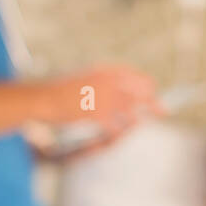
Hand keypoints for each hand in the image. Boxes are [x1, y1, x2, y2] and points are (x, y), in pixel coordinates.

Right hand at [35, 64, 162, 130]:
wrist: (42, 98)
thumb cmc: (62, 91)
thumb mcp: (86, 78)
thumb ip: (105, 82)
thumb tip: (125, 90)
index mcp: (105, 70)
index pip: (135, 76)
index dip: (148, 85)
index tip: (155, 92)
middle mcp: (107, 82)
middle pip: (141, 93)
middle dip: (153, 103)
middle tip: (163, 111)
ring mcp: (103, 98)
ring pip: (131, 112)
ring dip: (136, 120)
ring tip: (139, 126)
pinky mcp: (95, 114)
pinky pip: (115, 127)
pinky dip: (117, 132)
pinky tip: (117, 135)